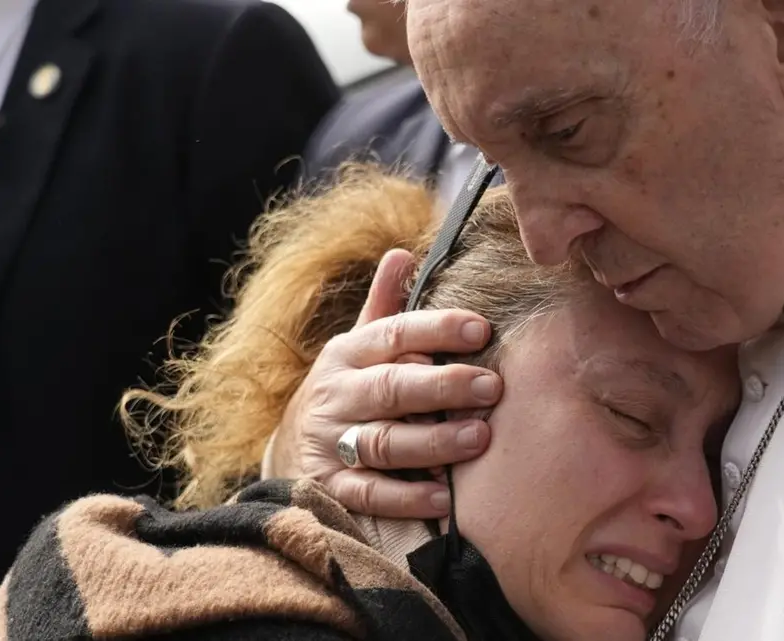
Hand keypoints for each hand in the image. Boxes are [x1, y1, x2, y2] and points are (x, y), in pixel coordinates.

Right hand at [273, 249, 501, 517]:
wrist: (291, 449)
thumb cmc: (349, 388)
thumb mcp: (360, 345)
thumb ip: (385, 307)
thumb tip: (402, 253)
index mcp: (348, 353)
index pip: (394, 334)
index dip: (437, 329)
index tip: (482, 329)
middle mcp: (337, 395)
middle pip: (392, 388)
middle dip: (444, 386)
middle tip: (492, 388)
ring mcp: (331, 442)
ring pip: (384, 442)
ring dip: (433, 442)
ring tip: (478, 439)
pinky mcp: (331, 488)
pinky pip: (369, 494)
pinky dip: (406, 497)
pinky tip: (443, 496)